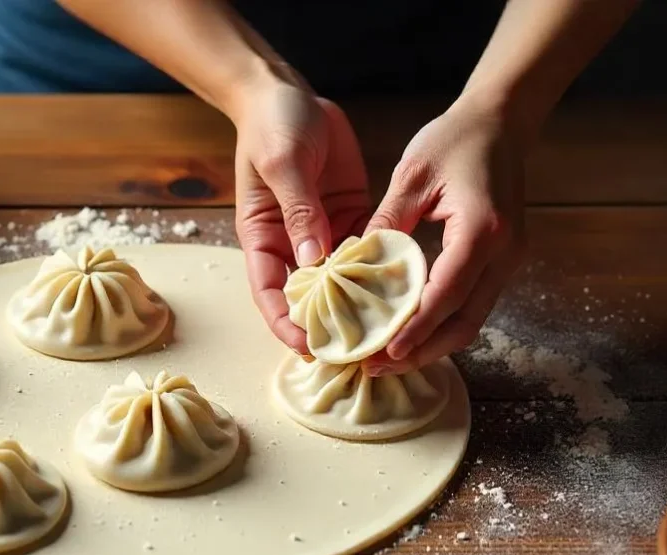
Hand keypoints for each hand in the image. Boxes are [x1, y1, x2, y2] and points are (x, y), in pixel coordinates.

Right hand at [230, 83, 371, 353]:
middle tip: (358, 351)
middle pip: (308, 296)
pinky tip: (404, 286)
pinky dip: (381, 268)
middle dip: (328, 324)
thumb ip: (300, 210)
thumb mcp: (283, 164)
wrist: (286, 92)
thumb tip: (315, 259)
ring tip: (386, 328)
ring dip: (360, 302)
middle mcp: (292, 242)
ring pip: (341, 279)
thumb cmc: (272, 126)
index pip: (271, 293)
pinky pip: (366, 249)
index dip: (286, 324)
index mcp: (263, 237)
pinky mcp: (348, 215)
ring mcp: (322, 231)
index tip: (309, 346)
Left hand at [362, 98, 528, 376]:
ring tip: (388, 358)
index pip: (447, 294)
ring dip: (432, 344)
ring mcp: (509, 259)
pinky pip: (473, 303)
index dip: (416, 329)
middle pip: (465, 322)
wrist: (500, 122)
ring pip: (472, 320)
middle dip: (423, 351)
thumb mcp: (412, 175)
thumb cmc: (454, 140)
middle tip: (377, 366)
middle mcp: (504, 252)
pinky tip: (410, 332)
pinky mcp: (503, 260)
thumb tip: (355, 265)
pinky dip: (442, 324)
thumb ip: (387, 222)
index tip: (384, 352)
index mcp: (482, 230)